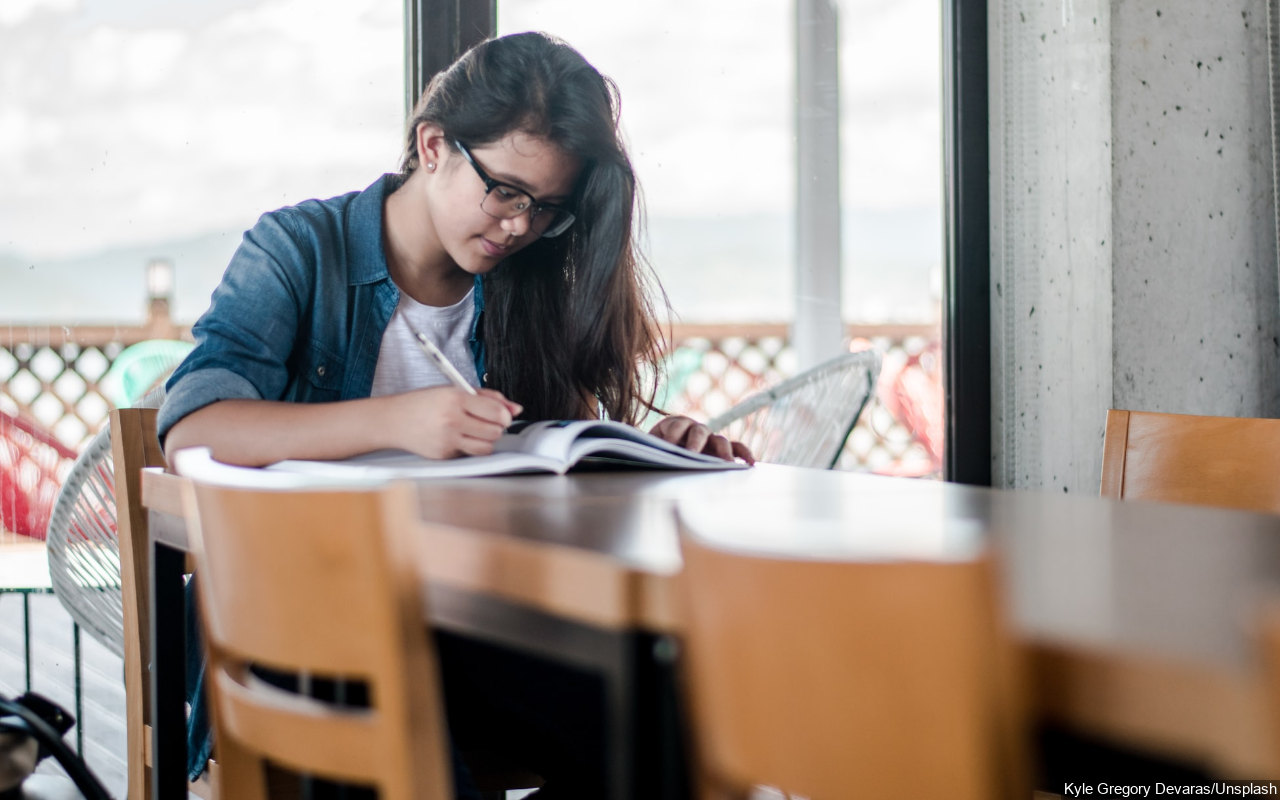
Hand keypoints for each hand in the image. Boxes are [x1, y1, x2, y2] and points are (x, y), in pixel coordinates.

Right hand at [392, 387, 521, 458]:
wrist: (393, 420)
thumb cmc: (423, 403)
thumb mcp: (454, 390)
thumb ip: (487, 398)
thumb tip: (515, 409)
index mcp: (455, 398)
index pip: (496, 412)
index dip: (505, 415)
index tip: (503, 415)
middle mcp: (451, 420)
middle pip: (495, 431)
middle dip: (496, 427)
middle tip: (487, 422)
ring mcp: (447, 440)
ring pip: (486, 447)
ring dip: (486, 440)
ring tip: (474, 431)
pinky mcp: (444, 455)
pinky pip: (469, 454)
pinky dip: (469, 447)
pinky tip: (457, 438)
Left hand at [648, 415, 753, 463]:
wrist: (661, 452)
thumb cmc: (655, 451)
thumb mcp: (650, 448)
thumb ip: (651, 449)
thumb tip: (648, 456)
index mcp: (675, 424)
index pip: (677, 425)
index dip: (673, 433)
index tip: (668, 445)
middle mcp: (695, 429)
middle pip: (699, 431)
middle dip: (696, 442)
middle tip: (692, 454)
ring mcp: (710, 438)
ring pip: (721, 441)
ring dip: (723, 451)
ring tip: (727, 463)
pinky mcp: (721, 449)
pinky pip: (736, 448)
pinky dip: (744, 454)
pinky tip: (750, 464)